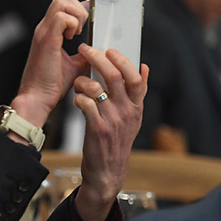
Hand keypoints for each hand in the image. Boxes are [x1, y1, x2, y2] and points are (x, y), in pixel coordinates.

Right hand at [10, 0, 89, 127]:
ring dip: (76, 15)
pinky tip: (73, 38)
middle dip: (78, 7)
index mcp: (49, 32)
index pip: (63, 4)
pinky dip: (73, 24)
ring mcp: (44, 32)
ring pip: (62, 1)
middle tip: (82, 28)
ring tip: (78, 33)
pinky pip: (62, 17)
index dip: (78, 7)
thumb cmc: (51, 85)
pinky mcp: (47, 39)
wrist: (38, 98)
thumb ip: (84, 54)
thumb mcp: (74, 65)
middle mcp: (45, 28)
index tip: (90, 18)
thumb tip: (98, 50)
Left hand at [73, 44, 147, 220]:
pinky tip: (76, 98)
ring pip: (97, 89)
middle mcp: (127, 112)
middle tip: (85, 49)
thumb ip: (137, 93)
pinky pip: (86, 105)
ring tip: (78, 81)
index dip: (123, 60)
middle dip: (98, 59)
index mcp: (136, 107)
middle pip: (115, 77)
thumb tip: (144, 67)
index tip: (110, 50)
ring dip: (83, 80)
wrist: (108, 171)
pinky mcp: (98, 130)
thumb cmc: (117, 140)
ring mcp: (113, 121)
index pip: (136, 77)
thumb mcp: (133, 118)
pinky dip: (78, 97)